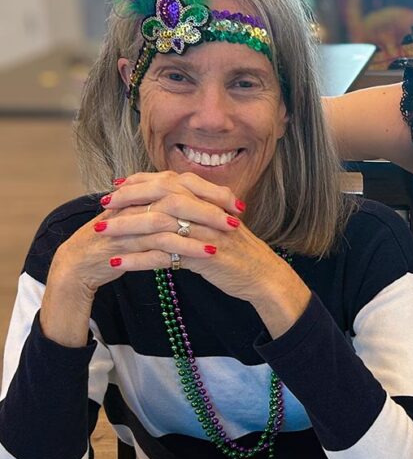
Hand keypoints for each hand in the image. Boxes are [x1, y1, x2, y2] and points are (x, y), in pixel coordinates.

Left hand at [104, 173, 309, 333]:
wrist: (266, 277)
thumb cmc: (242, 254)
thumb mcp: (221, 226)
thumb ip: (199, 213)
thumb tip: (172, 206)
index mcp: (210, 201)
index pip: (171, 181)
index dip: (142, 181)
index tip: (118, 185)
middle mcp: (207, 212)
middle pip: (161, 196)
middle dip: (129, 198)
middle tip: (103, 204)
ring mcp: (206, 233)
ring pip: (158, 224)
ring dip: (126, 228)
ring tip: (100, 233)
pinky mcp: (204, 257)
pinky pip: (163, 256)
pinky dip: (137, 260)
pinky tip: (117, 264)